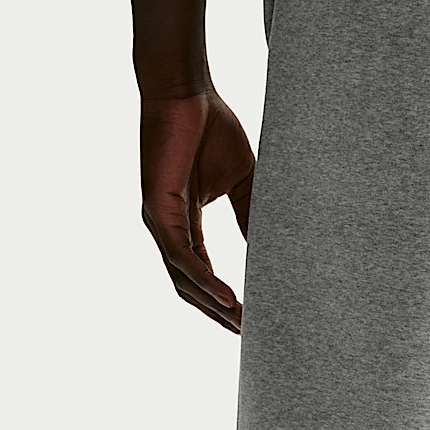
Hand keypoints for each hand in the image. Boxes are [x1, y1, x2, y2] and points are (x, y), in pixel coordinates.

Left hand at [139, 90, 254, 331]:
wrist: (185, 91)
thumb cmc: (210, 127)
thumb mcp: (244, 180)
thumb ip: (252, 215)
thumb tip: (271, 250)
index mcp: (184, 223)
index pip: (203, 273)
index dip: (226, 300)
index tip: (254, 320)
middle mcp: (167, 229)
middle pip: (190, 287)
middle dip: (220, 314)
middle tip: (253, 337)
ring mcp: (159, 221)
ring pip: (184, 279)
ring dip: (214, 306)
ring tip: (245, 325)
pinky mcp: (157, 208)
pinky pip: (182, 256)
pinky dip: (205, 280)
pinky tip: (228, 297)